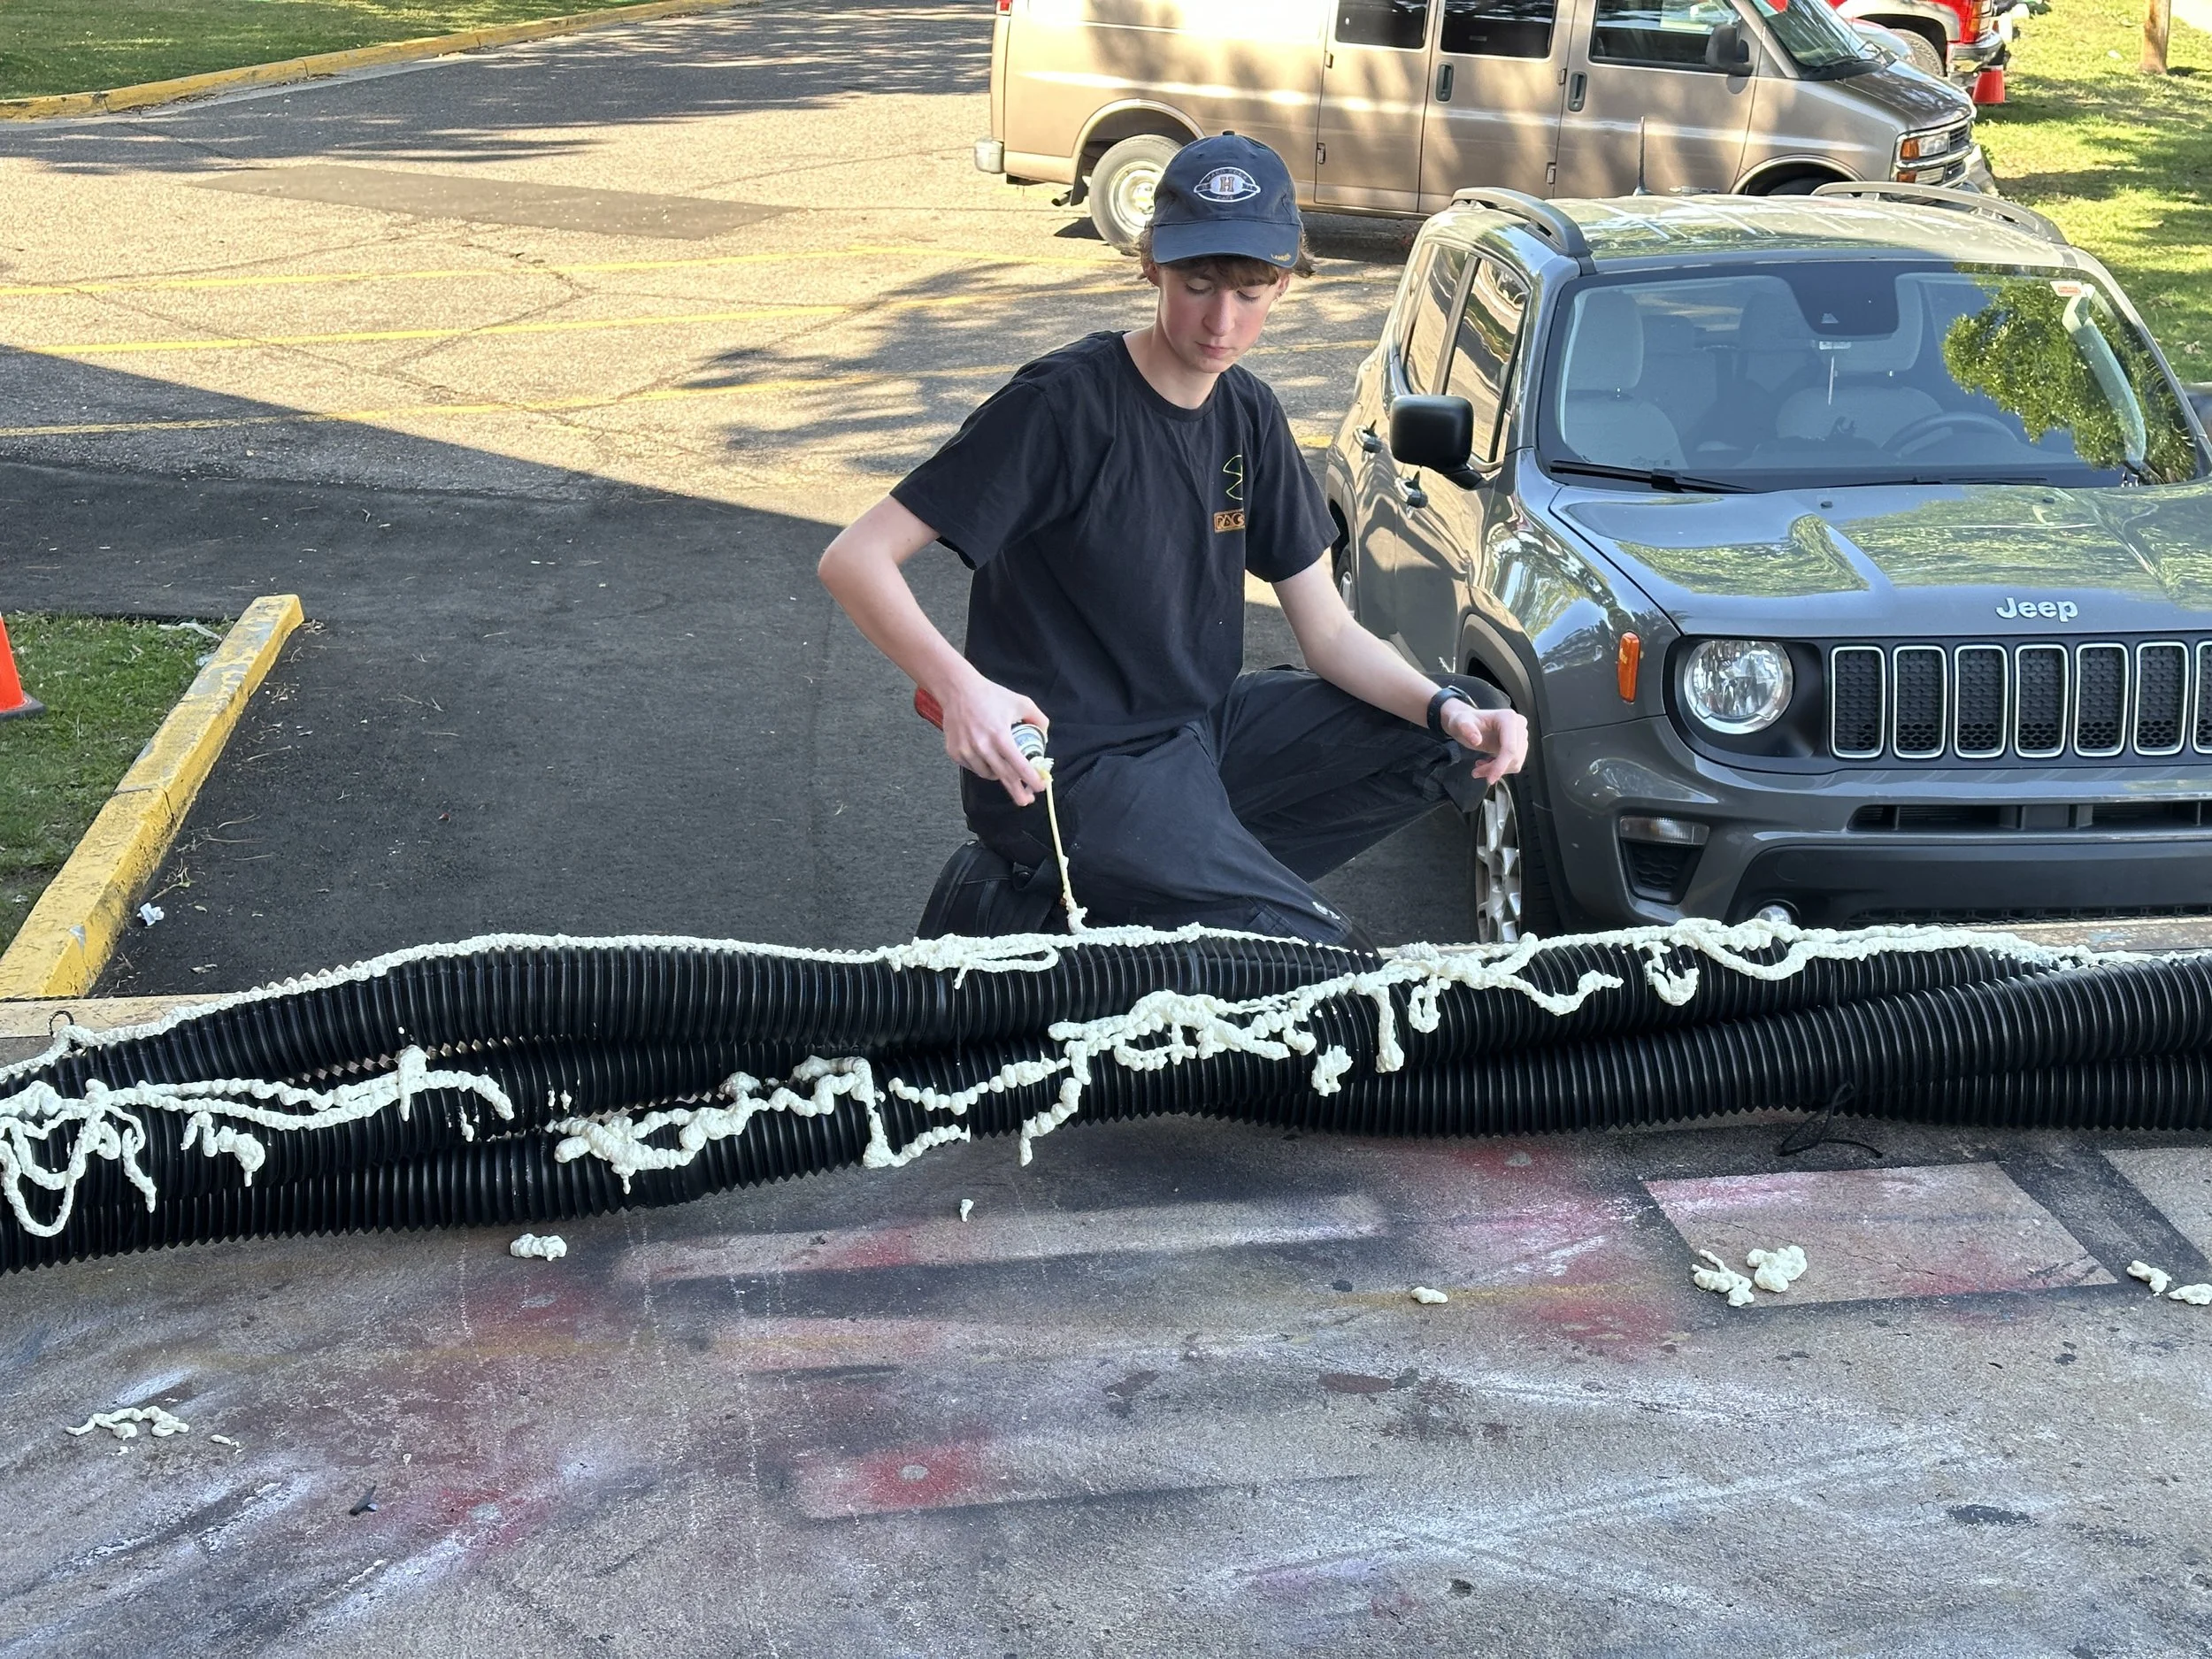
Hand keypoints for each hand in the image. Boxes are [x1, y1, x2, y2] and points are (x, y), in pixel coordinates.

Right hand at [938, 673, 1048, 804]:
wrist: (957, 690)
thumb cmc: (990, 695)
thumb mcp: (1020, 702)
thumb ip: (1038, 719)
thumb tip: (1044, 738)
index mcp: (1000, 736)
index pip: (1020, 765)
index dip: (1032, 779)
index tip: (1040, 787)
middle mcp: (982, 747)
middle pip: (1004, 778)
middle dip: (1018, 792)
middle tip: (1026, 800)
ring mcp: (966, 751)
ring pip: (987, 774)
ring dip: (999, 775)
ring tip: (1004, 768)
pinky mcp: (955, 752)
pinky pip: (973, 767)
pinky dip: (982, 766)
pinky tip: (985, 756)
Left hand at [1440, 698, 1528, 787]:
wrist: (1467, 721)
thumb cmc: (1464, 721)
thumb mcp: (1460, 723)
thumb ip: (1466, 729)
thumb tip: (1476, 741)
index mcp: (1508, 718)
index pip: (1510, 748)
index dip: (1501, 766)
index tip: (1489, 780)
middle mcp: (1519, 725)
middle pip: (1514, 757)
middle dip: (1495, 769)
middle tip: (1476, 772)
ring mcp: (1520, 735)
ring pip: (1516, 762)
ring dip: (1497, 770)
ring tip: (1479, 767)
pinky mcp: (1518, 744)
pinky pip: (1514, 763)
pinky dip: (1500, 768)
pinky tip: (1486, 763)